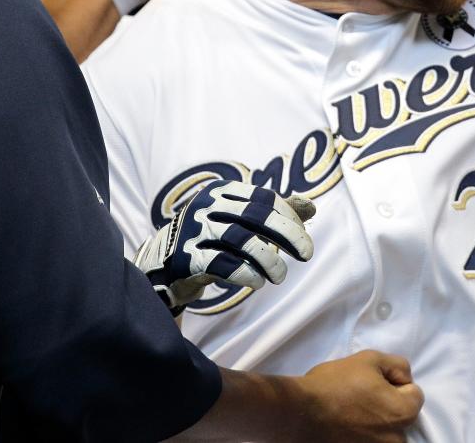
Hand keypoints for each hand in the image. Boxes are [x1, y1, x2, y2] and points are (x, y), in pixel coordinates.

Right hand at [133, 180, 314, 313]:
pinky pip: (221, 264)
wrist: (163, 262)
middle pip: (256, 216)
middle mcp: (207, 206)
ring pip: (241, 240)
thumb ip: (273, 211)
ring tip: (280, 276)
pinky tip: (257, 282)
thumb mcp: (238, 218)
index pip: (265, 199)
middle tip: (307, 254)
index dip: (289, 219)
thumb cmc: (210, 238)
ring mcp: (194, 231)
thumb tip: (311, 206)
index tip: (303, 241)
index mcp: (222, 191)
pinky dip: (245, 273)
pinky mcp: (186, 258)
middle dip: (287, 235)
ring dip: (269, 260)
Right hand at [291, 350, 424, 442]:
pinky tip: (345, 426)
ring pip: (385, 432)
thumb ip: (398, 366)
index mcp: (403, 414)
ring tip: (351, 413)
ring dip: (375, 423)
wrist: (299, 412)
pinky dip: (362, 435)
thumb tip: (404, 379)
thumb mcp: (370, 359)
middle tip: (361, 397)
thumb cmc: (335, 383)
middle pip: (400, 416)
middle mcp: (396, 440)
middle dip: (387, 406)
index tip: (373, 382)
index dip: (394, 383)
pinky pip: (369, 441)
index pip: (414, 394)